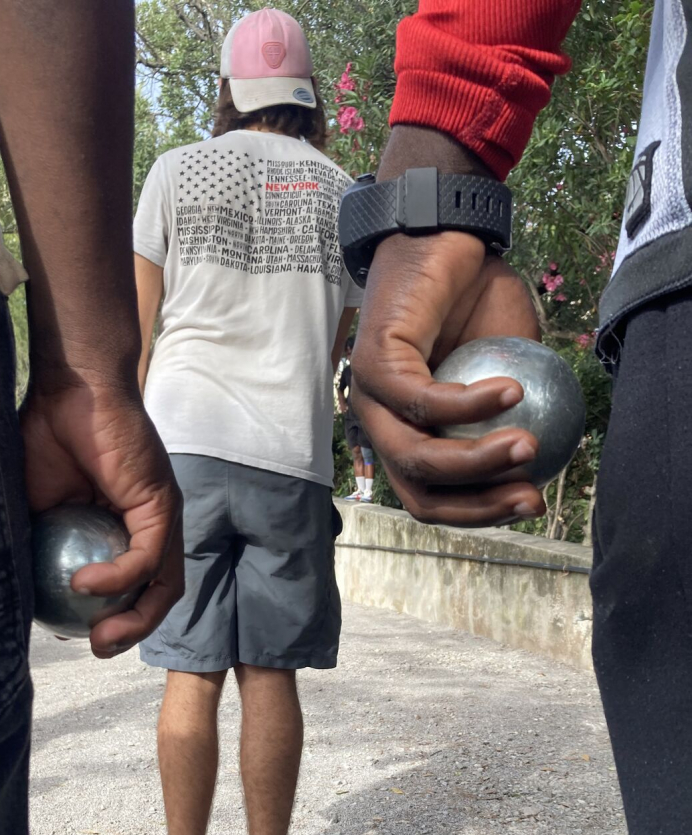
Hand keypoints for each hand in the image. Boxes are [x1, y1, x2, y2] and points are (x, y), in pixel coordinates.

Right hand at [22, 378, 182, 658]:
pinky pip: (146, 555)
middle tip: (95, 648)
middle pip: (155, 595)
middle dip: (129, 632)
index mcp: (122, 530)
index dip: (107, 619)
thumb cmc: (47, 438)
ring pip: (163, 584)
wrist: (67, 390)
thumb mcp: (34, 506)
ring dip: (135, 619)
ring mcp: (160, 517)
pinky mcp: (161, 505)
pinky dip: (117, 577)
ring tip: (99, 636)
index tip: (72, 634)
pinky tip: (83, 584)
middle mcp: (149, 527)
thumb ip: (37, 548)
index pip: (130, 589)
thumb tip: (17, 596)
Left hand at [352, 127, 545, 527]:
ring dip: (477, 462)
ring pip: (418, 456)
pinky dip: (469, 406)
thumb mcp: (507, 365)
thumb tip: (548, 465)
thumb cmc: (477, 300)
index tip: (532, 503)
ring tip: (529, 447)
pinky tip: (510, 393)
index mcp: (407, 433)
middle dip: (479, 505)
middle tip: (532, 496)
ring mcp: (371, 396)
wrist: (449, 236)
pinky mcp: (374, 362)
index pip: (433, 496)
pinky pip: (423, 402)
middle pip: (421, 491)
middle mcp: (381, 424)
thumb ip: (515, 415)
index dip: (480, 511)